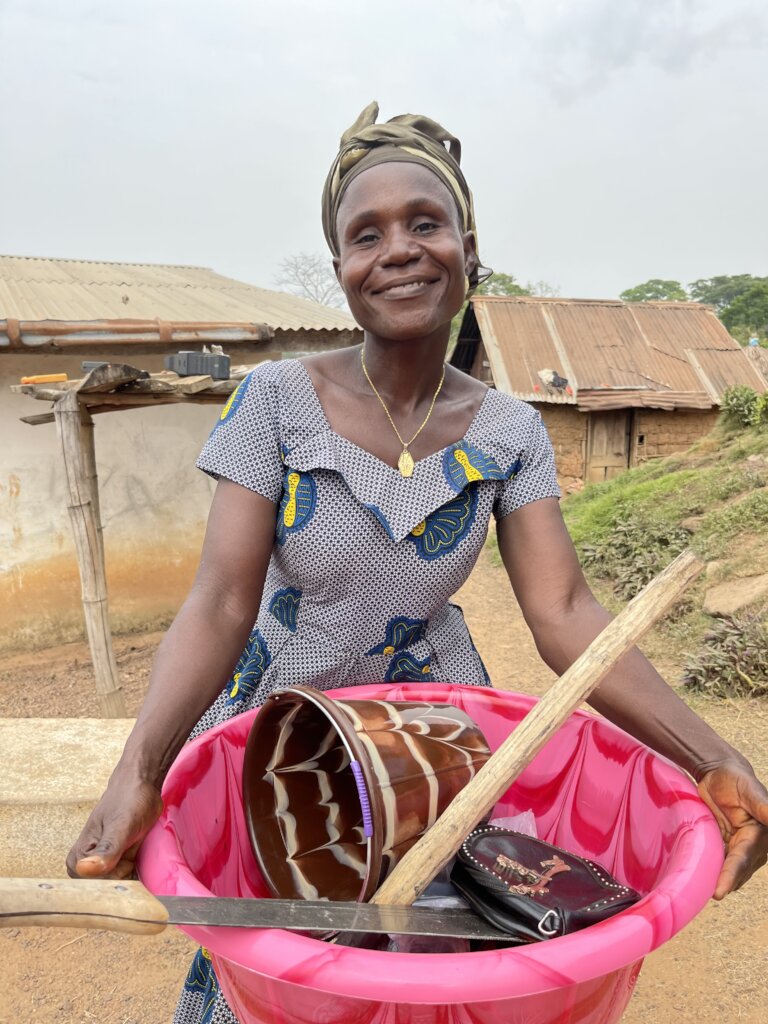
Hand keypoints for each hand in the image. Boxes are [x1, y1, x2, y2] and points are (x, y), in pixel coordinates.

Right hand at [66, 772, 162, 879]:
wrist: (142, 785)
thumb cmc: (129, 800)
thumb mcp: (122, 825)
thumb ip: (106, 849)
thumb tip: (85, 870)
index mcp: (78, 858)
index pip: (96, 888)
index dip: (115, 877)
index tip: (125, 860)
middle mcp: (85, 866)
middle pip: (108, 890)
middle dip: (124, 875)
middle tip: (130, 849)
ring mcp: (101, 866)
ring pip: (118, 887)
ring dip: (132, 875)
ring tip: (133, 849)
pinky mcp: (116, 864)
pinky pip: (126, 881)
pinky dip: (136, 875)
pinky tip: (139, 858)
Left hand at [696, 760, 767, 898]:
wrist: (719, 774)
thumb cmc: (736, 780)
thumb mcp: (749, 790)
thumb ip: (764, 807)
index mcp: (760, 837)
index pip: (743, 860)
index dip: (731, 876)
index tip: (719, 891)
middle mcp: (752, 848)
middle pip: (736, 871)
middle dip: (724, 884)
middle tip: (707, 896)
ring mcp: (738, 850)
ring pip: (728, 872)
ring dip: (717, 881)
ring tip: (699, 893)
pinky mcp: (725, 848)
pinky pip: (718, 864)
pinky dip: (711, 872)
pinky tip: (698, 882)